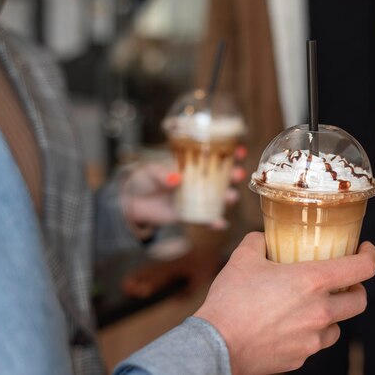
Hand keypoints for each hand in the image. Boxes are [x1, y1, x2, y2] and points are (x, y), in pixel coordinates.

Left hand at [121, 146, 247, 236]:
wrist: (133, 202)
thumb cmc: (144, 180)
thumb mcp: (151, 172)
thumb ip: (162, 174)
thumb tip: (175, 178)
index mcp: (192, 164)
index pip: (214, 156)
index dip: (230, 153)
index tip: (240, 151)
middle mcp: (199, 180)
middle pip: (223, 177)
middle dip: (234, 175)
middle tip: (238, 174)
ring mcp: (197, 198)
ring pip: (219, 197)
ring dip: (229, 197)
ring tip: (231, 197)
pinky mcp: (191, 215)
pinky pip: (207, 219)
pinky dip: (214, 222)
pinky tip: (220, 223)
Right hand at [194, 232, 374, 374]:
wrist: (216, 345)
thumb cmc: (231, 300)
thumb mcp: (243, 258)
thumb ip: (259, 242)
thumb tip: (265, 238)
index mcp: (313, 282)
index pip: (362, 268)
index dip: (371, 255)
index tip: (366, 249)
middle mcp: (321, 312)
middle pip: (360, 301)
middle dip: (356, 288)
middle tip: (343, 280)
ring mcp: (312, 339)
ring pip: (338, 325)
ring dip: (333, 313)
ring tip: (312, 305)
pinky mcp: (301, 357)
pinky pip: (315, 343)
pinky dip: (310, 332)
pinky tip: (290, 324)